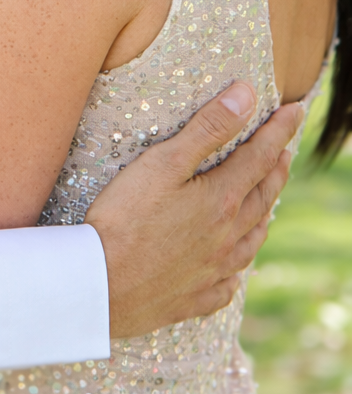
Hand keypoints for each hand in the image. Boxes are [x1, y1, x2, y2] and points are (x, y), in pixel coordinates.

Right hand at [86, 82, 301, 337]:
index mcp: (221, 201)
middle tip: (284, 153)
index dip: (278, 130)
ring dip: (263, 217)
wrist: (98, 285)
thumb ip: (207, 128)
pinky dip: (236, 271)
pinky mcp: (192, 298)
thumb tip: (246, 95)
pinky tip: (233, 270)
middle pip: (262, 198)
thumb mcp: (163, 163)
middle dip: (276, 170)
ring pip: (251, 242)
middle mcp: (226, 237)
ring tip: (267, 204)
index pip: (259, 156)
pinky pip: (227, 285)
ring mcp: (212, 271)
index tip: (294, 110)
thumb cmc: (123, 219)